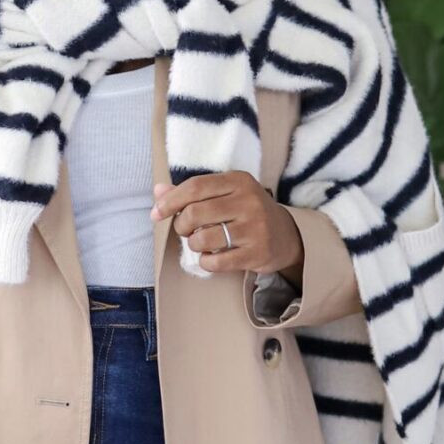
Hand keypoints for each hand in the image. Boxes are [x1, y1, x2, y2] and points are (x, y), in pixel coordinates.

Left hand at [150, 172, 304, 283]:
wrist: (286, 236)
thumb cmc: (246, 211)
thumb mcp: (225, 194)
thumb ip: (192, 192)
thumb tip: (158, 191)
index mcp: (238, 181)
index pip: (195, 187)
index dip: (170, 201)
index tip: (157, 213)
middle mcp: (249, 201)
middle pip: (195, 213)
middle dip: (181, 225)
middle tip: (186, 230)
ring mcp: (254, 228)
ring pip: (202, 238)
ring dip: (193, 244)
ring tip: (200, 242)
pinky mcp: (256, 253)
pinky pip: (216, 262)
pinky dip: (205, 262)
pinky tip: (210, 257)